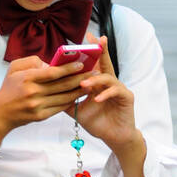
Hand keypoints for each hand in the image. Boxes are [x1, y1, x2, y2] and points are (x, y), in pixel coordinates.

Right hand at [0, 53, 86, 134]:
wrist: (1, 113)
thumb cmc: (9, 88)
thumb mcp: (15, 68)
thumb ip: (32, 61)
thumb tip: (49, 63)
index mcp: (28, 79)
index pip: (53, 73)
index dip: (68, 68)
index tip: (80, 64)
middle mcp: (34, 93)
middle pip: (62, 85)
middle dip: (80, 78)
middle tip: (92, 72)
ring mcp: (38, 106)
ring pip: (64, 97)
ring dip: (79, 90)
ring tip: (90, 84)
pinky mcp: (41, 116)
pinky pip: (60, 107)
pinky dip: (71, 101)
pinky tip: (78, 95)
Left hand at [65, 33, 138, 155]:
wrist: (113, 137)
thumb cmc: (98, 122)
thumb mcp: (78, 110)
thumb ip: (67, 99)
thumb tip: (50, 92)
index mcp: (98, 83)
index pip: (93, 64)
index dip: (91, 51)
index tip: (85, 38)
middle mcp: (109, 82)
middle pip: (105, 63)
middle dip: (101, 50)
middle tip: (96, 38)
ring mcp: (119, 88)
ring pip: (108, 77)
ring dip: (95, 80)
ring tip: (83, 84)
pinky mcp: (126, 97)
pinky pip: (116, 91)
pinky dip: (105, 94)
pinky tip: (96, 99)